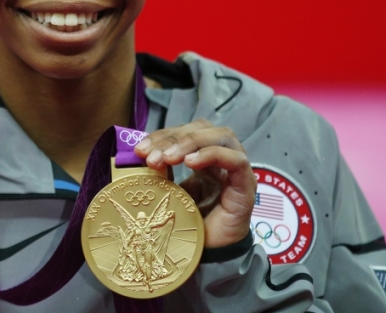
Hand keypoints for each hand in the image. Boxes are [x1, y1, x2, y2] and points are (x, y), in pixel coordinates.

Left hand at [134, 120, 255, 248]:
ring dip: (190, 143)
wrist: (209, 256)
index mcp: (203, 157)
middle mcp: (222, 159)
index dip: (162, 136)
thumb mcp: (170, 190)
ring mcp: (236, 170)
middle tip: (151, 156)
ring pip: (221, 137)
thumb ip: (162, 170)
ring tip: (168, 158)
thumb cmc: (190, 223)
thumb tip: (141, 153)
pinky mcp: (246, 185)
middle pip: (202, 129)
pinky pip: (235, 160)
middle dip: (173, 138)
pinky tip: (190, 163)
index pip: (186, 131)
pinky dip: (211, 155)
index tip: (139, 150)